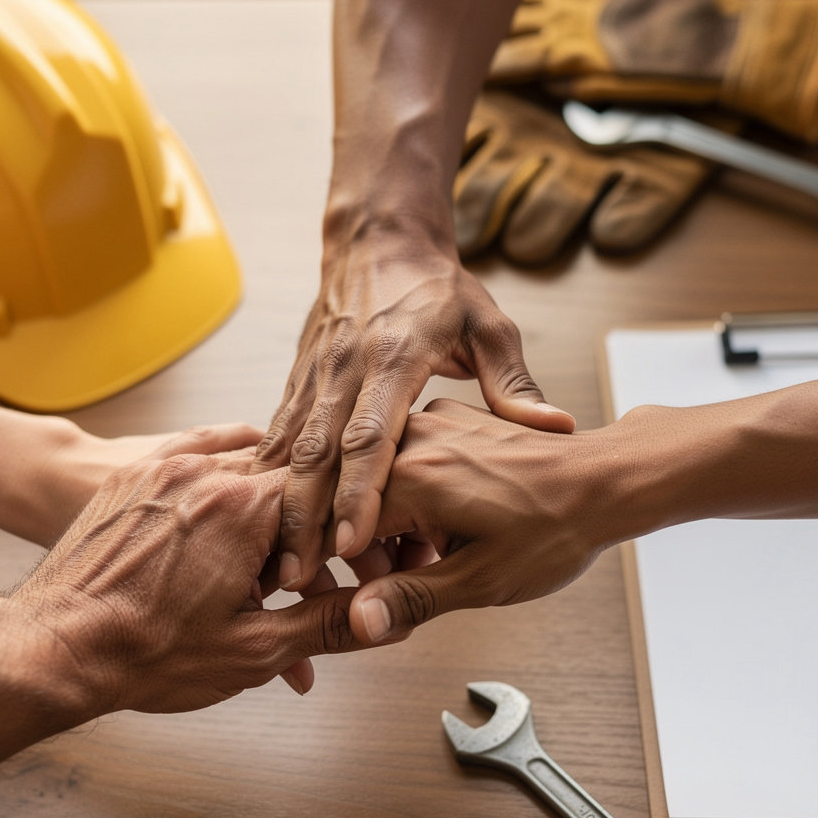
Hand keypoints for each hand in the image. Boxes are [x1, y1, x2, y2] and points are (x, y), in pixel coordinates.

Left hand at [11, 445, 366, 714]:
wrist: (52, 646)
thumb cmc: (143, 653)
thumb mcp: (252, 652)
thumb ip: (325, 625)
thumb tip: (381, 617)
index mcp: (242, 509)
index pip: (323, 491)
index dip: (350, 523)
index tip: (364, 547)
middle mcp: (206, 474)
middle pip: (287, 478)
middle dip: (312, 518)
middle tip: (327, 557)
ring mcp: (166, 468)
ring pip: (245, 464)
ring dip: (271, 501)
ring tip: (280, 546)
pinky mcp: (136, 475)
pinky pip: (198, 450)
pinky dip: (227, 467)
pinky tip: (238, 485)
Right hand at [253, 234, 574, 590]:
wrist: (379, 240)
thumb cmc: (440, 289)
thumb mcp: (488, 326)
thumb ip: (513, 382)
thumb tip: (557, 427)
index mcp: (393, 359)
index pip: (370, 435)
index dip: (359, 492)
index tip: (352, 543)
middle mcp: (344, 370)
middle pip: (316, 453)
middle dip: (304, 518)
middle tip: (297, 577)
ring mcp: (315, 375)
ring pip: (289, 450)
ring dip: (280, 508)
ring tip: (276, 565)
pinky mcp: (298, 379)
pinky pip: (277, 435)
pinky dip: (266, 478)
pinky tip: (260, 520)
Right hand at [348, 398, 614, 642]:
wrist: (606, 479)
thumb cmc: (556, 527)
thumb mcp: (483, 580)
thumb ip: (412, 598)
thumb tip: (358, 623)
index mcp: (412, 475)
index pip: (336, 526)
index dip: (334, 571)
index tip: (344, 595)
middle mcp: (412, 437)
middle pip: (346, 498)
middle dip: (358, 548)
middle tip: (392, 584)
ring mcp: (428, 422)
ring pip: (368, 477)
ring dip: (378, 523)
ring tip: (420, 560)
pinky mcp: (443, 420)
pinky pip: (396, 458)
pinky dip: (398, 496)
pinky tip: (429, 527)